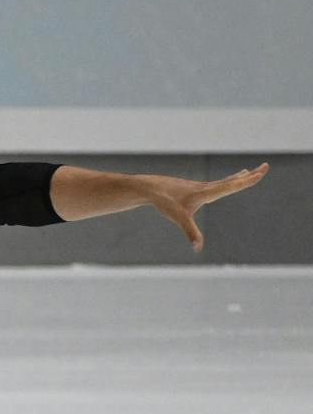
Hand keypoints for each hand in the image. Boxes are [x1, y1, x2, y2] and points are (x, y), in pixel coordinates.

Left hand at [144, 163, 267, 251]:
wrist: (149, 189)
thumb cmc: (164, 202)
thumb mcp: (179, 218)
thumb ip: (191, 232)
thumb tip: (198, 248)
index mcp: (206, 192)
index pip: (232, 185)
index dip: (247, 179)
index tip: (261, 171)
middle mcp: (206, 187)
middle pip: (232, 180)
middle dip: (249, 175)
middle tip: (265, 166)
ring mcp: (199, 186)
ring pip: (223, 181)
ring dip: (237, 177)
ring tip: (247, 172)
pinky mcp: (192, 188)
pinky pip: (214, 184)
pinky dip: (223, 181)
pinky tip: (221, 184)